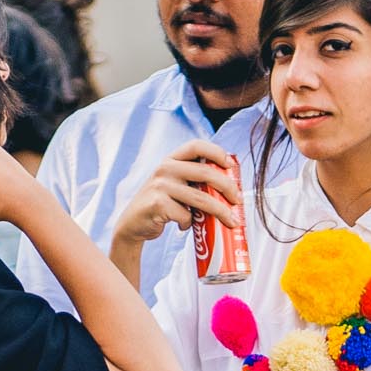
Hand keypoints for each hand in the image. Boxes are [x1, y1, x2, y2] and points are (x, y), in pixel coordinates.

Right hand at [110, 140, 239, 257]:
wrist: (132, 224)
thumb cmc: (160, 205)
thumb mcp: (173, 185)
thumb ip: (192, 181)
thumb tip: (229, 187)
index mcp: (171, 159)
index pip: (196, 145)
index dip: (216, 152)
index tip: (230, 165)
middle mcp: (165, 168)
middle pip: (205, 172)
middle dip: (227, 187)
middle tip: (238, 200)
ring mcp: (160, 186)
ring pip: (200, 198)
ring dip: (220, 212)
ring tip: (231, 222)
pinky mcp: (157, 204)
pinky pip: (185, 215)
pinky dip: (188, 223)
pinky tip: (183, 225)